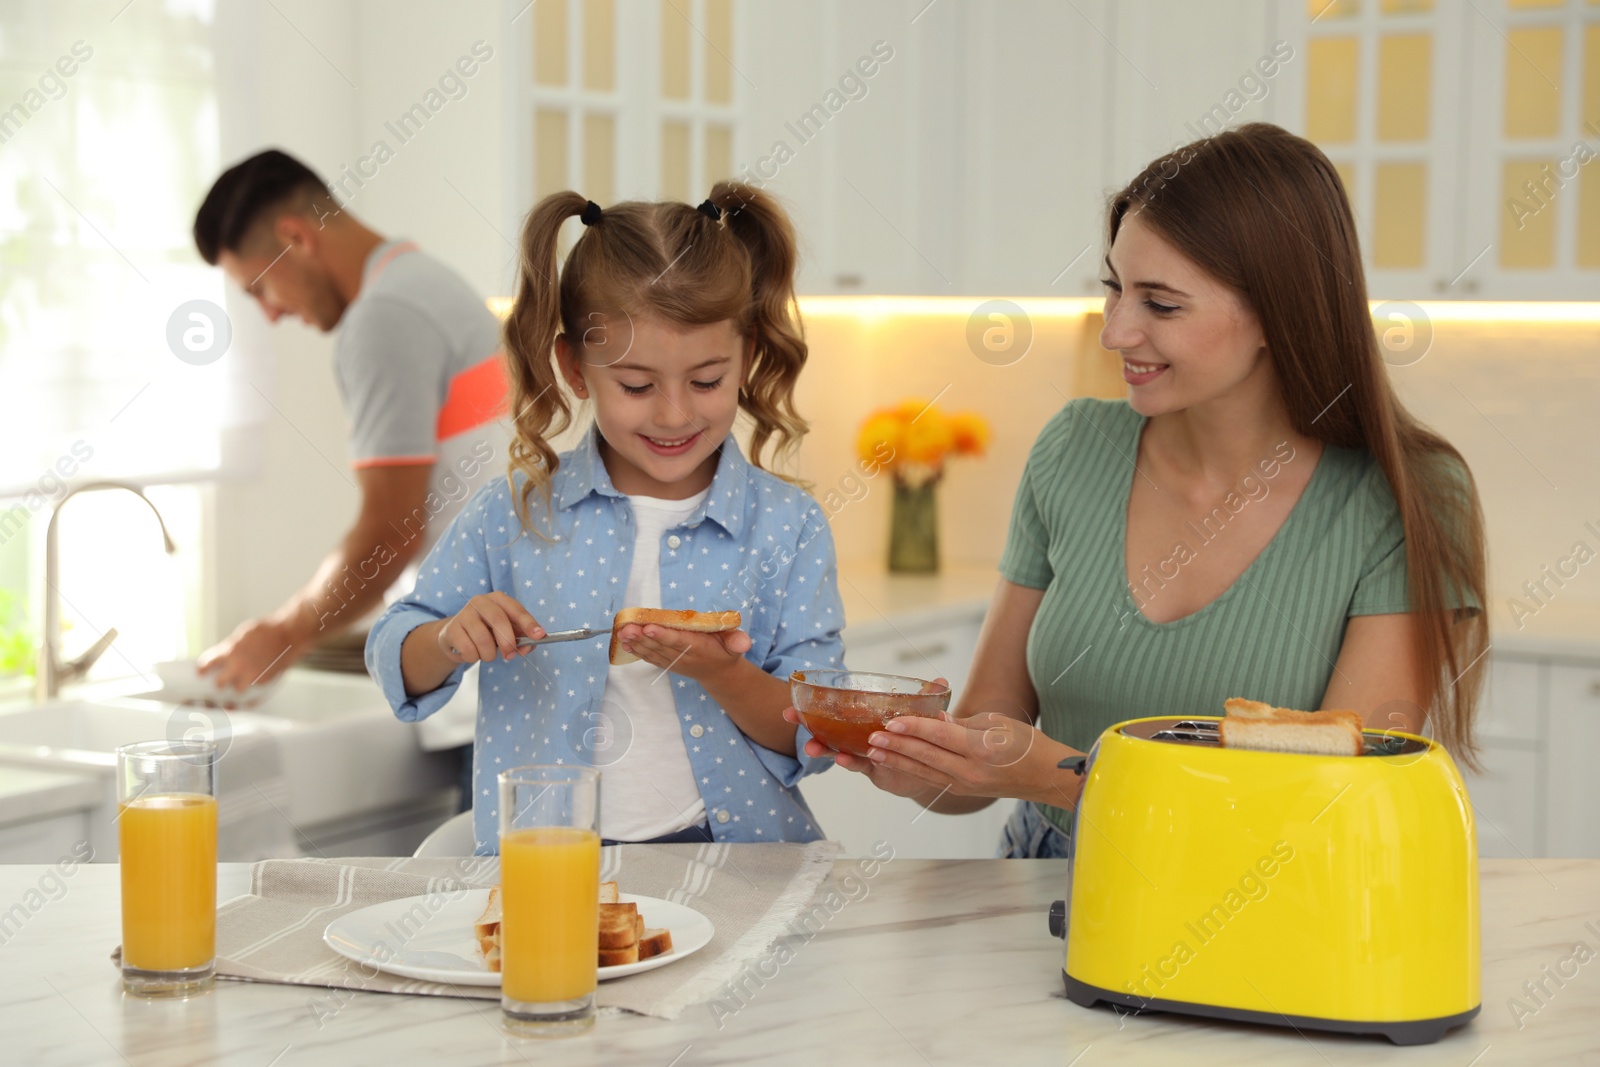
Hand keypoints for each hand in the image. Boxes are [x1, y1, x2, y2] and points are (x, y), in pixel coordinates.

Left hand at [197, 617, 305, 690]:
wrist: (290, 633)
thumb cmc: (269, 630)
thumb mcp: (243, 634)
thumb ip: (231, 648)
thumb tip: (223, 657)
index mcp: (230, 652)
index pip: (207, 665)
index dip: (203, 669)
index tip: (201, 672)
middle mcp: (239, 666)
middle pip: (219, 684)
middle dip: (218, 683)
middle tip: (218, 683)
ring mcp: (253, 676)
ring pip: (236, 692)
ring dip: (235, 690)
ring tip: (236, 688)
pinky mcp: (265, 682)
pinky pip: (253, 695)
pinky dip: (250, 697)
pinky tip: (247, 697)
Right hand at [437, 592, 543, 664]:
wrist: (456, 637)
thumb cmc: (487, 633)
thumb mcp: (506, 633)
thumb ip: (520, 639)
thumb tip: (527, 648)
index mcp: (498, 599)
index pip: (516, 609)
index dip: (529, 623)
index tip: (539, 636)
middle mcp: (480, 601)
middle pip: (499, 621)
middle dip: (508, 642)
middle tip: (510, 656)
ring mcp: (464, 613)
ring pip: (483, 639)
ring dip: (489, 655)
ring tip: (486, 654)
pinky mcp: (452, 629)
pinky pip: (468, 650)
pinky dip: (474, 658)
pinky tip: (471, 652)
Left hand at [613, 623, 751, 682]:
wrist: (719, 674)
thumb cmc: (726, 651)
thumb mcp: (736, 645)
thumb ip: (738, 642)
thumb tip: (744, 642)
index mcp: (699, 648)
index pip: (679, 641)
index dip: (663, 634)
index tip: (649, 627)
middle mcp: (684, 656)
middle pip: (660, 645)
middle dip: (642, 636)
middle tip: (626, 627)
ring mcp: (674, 662)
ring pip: (652, 651)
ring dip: (636, 643)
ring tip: (621, 633)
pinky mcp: (667, 663)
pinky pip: (650, 657)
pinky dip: (637, 651)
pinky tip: (625, 644)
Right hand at [782, 705, 940, 800]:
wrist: (930, 771)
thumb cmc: (920, 740)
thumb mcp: (923, 718)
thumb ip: (927, 701)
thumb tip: (942, 680)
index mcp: (864, 722)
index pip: (834, 712)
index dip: (811, 707)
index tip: (790, 700)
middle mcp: (859, 738)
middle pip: (827, 730)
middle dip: (806, 724)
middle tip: (789, 716)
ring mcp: (865, 755)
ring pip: (838, 750)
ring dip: (824, 748)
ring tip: (812, 747)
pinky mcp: (875, 771)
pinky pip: (859, 766)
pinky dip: (850, 761)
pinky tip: (842, 758)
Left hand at [805, 705, 1073, 808]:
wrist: (1045, 777)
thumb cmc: (1026, 744)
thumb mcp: (996, 723)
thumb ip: (961, 723)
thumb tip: (935, 719)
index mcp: (980, 749)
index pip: (940, 735)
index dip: (914, 727)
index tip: (891, 720)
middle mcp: (970, 770)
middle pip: (925, 756)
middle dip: (896, 745)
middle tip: (871, 736)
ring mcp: (965, 784)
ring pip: (924, 770)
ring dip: (897, 760)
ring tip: (873, 751)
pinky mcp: (962, 790)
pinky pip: (932, 778)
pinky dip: (912, 769)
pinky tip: (895, 762)